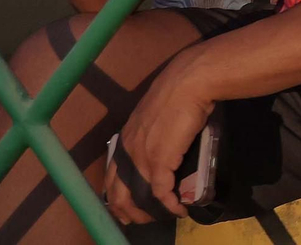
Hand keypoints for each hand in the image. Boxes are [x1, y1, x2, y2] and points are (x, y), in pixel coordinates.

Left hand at [102, 59, 212, 223]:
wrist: (189, 81)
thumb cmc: (177, 90)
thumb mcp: (156, 113)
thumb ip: (153, 130)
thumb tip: (163, 139)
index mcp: (125, 138)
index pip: (111, 175)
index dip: (115, 196)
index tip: (123, 208)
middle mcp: (128, 150)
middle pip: (118, 193)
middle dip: (127, 211)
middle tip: (140, 220)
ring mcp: (142, 157)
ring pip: (138, 197)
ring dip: (150, 212)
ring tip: (163, 216)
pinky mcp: (160, 161)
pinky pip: (163, 193)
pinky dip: (171, 205)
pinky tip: (179, 210)